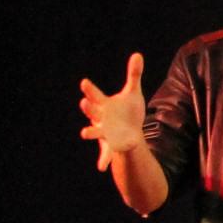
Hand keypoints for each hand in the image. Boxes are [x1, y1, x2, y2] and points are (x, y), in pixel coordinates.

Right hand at [78, 54, 146, 170]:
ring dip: (90, 132)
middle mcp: (101, 118)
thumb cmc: (127, 111)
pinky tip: (102, 169)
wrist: (126, 130)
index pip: (96, 95)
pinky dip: (103, 161)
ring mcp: (104, 133)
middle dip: (89, 109)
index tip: (84, 81)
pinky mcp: (110, 146)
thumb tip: (138, 54)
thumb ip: (134, 74)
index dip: (90, 89)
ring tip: (85, 133)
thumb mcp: (132, 93)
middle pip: (93, 112)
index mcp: (105, 105)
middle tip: (84, 104)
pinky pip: (105, 155)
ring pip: (94, 132)